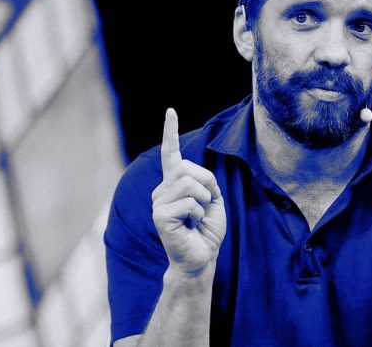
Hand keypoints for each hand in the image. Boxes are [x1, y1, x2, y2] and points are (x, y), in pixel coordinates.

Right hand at [151, 108, 226, 274]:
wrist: (201, 259)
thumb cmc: (206, 231)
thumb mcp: (213, 200)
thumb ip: (205, 181)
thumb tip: (192, 174)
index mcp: (174, 184)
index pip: (171, 153)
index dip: (170, 132)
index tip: (170, 112)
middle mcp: (161, 190)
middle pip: (188, 168)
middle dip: (208, 184)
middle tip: (205, 207)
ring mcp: (158, 202)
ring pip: (190, 182)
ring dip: (204, 200)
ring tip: (197, 217)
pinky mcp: (159, 215)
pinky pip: (190, 201)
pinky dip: (199, 212)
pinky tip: (191, 225)